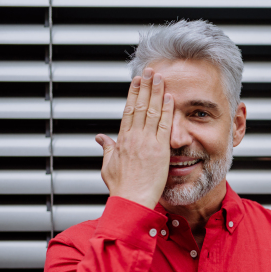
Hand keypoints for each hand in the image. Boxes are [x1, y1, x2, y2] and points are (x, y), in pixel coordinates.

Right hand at [95, 68, 173, 208]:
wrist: (131, 200)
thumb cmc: (121, 187)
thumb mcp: (108, 166)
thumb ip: (106, 149)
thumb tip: (100, 138)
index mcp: (122, 140)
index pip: (129, 111)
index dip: (133, 94)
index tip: (137, 81)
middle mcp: (134, 137)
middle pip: (140, 106)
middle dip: (145, 86)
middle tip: (150, 71)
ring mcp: (147, 142)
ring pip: (152, 111)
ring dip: (156, 92)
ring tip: (160, 77)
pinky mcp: (160, 150)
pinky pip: (165, 126)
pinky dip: (167, 111)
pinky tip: (169, 98)